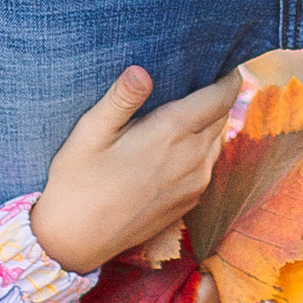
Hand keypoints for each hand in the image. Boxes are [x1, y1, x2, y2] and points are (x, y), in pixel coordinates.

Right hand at [32, 66, 239, 276]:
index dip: (227, 77)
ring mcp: (195, 184)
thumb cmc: (77, 181)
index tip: (221, 62)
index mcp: (172, 133)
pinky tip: (174, 145)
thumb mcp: (90, 133)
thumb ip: (120, 99)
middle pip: (221, 116)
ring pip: (216, 141)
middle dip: (215, 96)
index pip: (221, 96)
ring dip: (208, 124)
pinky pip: (206, 165)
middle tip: (197, 78)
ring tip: (184, 109)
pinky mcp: (189, 202)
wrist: (76, 240)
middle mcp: (193, 158)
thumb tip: (141, 70)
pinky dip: (200, 148)